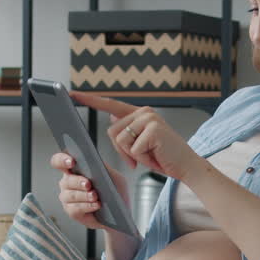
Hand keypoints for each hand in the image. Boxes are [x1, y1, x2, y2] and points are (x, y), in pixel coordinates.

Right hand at [50, 151, 128, 230]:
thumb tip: (94, 160)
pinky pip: (75, 209)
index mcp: (74, 169)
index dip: (62, 160)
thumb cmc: (115, 191)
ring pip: (70, 195)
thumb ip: (102, 167)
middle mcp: (67, 183)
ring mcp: (67, 198)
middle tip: (88, 184)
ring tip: (95, 196)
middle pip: (66, 180)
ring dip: (84, 195)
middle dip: (78, 182)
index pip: (59, 161)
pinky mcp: (72, 212)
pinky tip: (96, 205)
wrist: (120, 211)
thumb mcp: (112, 176)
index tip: (72, 162)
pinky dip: (87, 206)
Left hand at [69, 90, 202, 180]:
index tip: (72, 94)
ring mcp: (149, 119)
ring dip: (133, 156)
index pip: (110, 105)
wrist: (186, 166)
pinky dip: (142, 159)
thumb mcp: (141, 144)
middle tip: (140, 158)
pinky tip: (156, 157)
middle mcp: (144, 111)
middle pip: (112, 132)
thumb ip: (127, 132)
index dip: (90, 100)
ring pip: (120, 141)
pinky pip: (133, 149)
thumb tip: (111, 122)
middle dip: (122, 151)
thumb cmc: (163, 157)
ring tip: (150, 156)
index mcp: (140, 113)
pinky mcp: (153, 129)